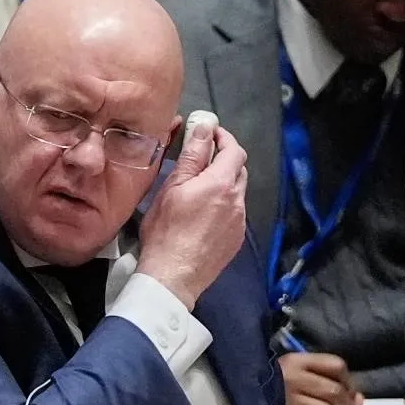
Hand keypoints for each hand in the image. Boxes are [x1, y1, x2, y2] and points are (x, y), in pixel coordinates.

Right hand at [138, 124, 247, 309]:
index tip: (208, 134)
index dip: (223, 137)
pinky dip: (223, 205)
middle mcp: (237, 201)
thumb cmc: (166, 230)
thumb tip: (205, 127)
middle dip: (224, 159)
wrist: (172, 276)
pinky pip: (234, 214)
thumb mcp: (173, 187)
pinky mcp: (236, 240)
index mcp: (222, 183)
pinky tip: (203, 215)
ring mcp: (239, 222)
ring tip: (199, 189)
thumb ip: (192, 155)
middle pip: (239, 170)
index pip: (234, 149)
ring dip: (223, 184)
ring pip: (237, 193)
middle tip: (201, 159)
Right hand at [280, 352, 362, 404]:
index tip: (350, 392)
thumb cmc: (276, 381)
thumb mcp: (298, 370)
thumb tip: (359, 400)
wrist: (244, 392)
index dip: (349, 381)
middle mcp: (292, 378)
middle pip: (335, 392)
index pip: (336, 365)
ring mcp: (288, 401)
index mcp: (296, 361)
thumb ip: (329, 380)